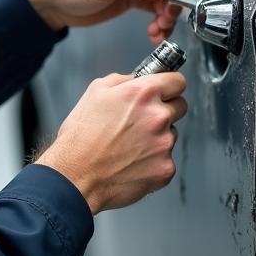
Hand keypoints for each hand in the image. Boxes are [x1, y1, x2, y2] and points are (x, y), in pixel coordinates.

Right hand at [37, 71, 187, 213]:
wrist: (75, 176)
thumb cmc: (81, 137)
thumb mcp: (95, 92)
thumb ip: (124, 80)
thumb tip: (138, 79)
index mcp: (143, 93)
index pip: (177, 81)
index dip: (169, 85)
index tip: (165, 91)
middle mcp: (158, 116)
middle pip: (180, 107)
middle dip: (165, 110)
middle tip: (142, 120)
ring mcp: (165, 144)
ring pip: (171, 134)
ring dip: (157, 137)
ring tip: (129, 145)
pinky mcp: (165, 169)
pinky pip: (166, 159)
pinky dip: (153, 161)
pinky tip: (131, 162)